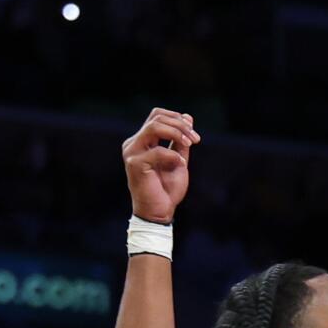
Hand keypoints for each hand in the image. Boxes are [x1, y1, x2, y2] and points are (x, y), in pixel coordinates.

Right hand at [121, 108, 198, 222]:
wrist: (160, 212)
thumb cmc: (167, 189)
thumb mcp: (179, 159)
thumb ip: (180, 141)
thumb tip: (188, 117)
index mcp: (142, 141)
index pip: (156, 115)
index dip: (177, 118)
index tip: (193, 133)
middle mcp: (134, 143)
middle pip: (156, 118)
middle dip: (180, 125)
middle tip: (195, 139)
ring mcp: (131, 152)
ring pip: (153, 127)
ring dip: (176, 133)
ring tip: (190, 144)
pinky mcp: (134, 164)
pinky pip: (157, 151)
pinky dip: (173, 155)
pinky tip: (181, 164)